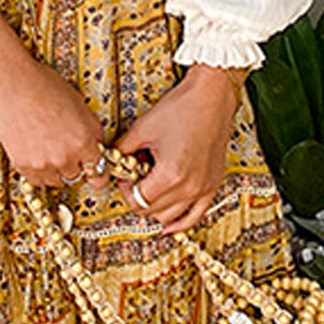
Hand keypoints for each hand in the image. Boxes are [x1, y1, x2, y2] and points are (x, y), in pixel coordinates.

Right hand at [0, 53, 112, 190]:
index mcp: (83, 142)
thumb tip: (97, 145)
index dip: (97, 170)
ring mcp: (43, 163)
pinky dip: (39, 172)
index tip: (94, 171)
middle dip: (75, 166)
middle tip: (67, 151)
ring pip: (56, 181)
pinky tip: (38, 156)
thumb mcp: (80, 104)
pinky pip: (36, 180)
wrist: (11, 84)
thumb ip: (92, 130)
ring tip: (50, 151)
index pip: (99, 172)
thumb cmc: (43, 87)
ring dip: (57, 171)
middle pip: (77, 177)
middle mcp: (65, 157)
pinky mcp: (22, 165)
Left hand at [111, 65, 244, 232]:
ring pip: (170, 217)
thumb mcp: (142, 129)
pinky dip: (180, 222)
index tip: (126, 174)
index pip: (137, 200)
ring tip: (152, 186)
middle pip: (152, 211)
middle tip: (136, 177)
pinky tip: (168, 226)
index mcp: (171, 175)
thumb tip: (111, 163)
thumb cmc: (180, 109)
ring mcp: (204, 188)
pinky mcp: (213, 185)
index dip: (125, 189)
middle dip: (138, 196)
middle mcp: (190, 187)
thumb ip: (122, 151)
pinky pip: (195, 216)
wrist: (212, 98)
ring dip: (156, 206)